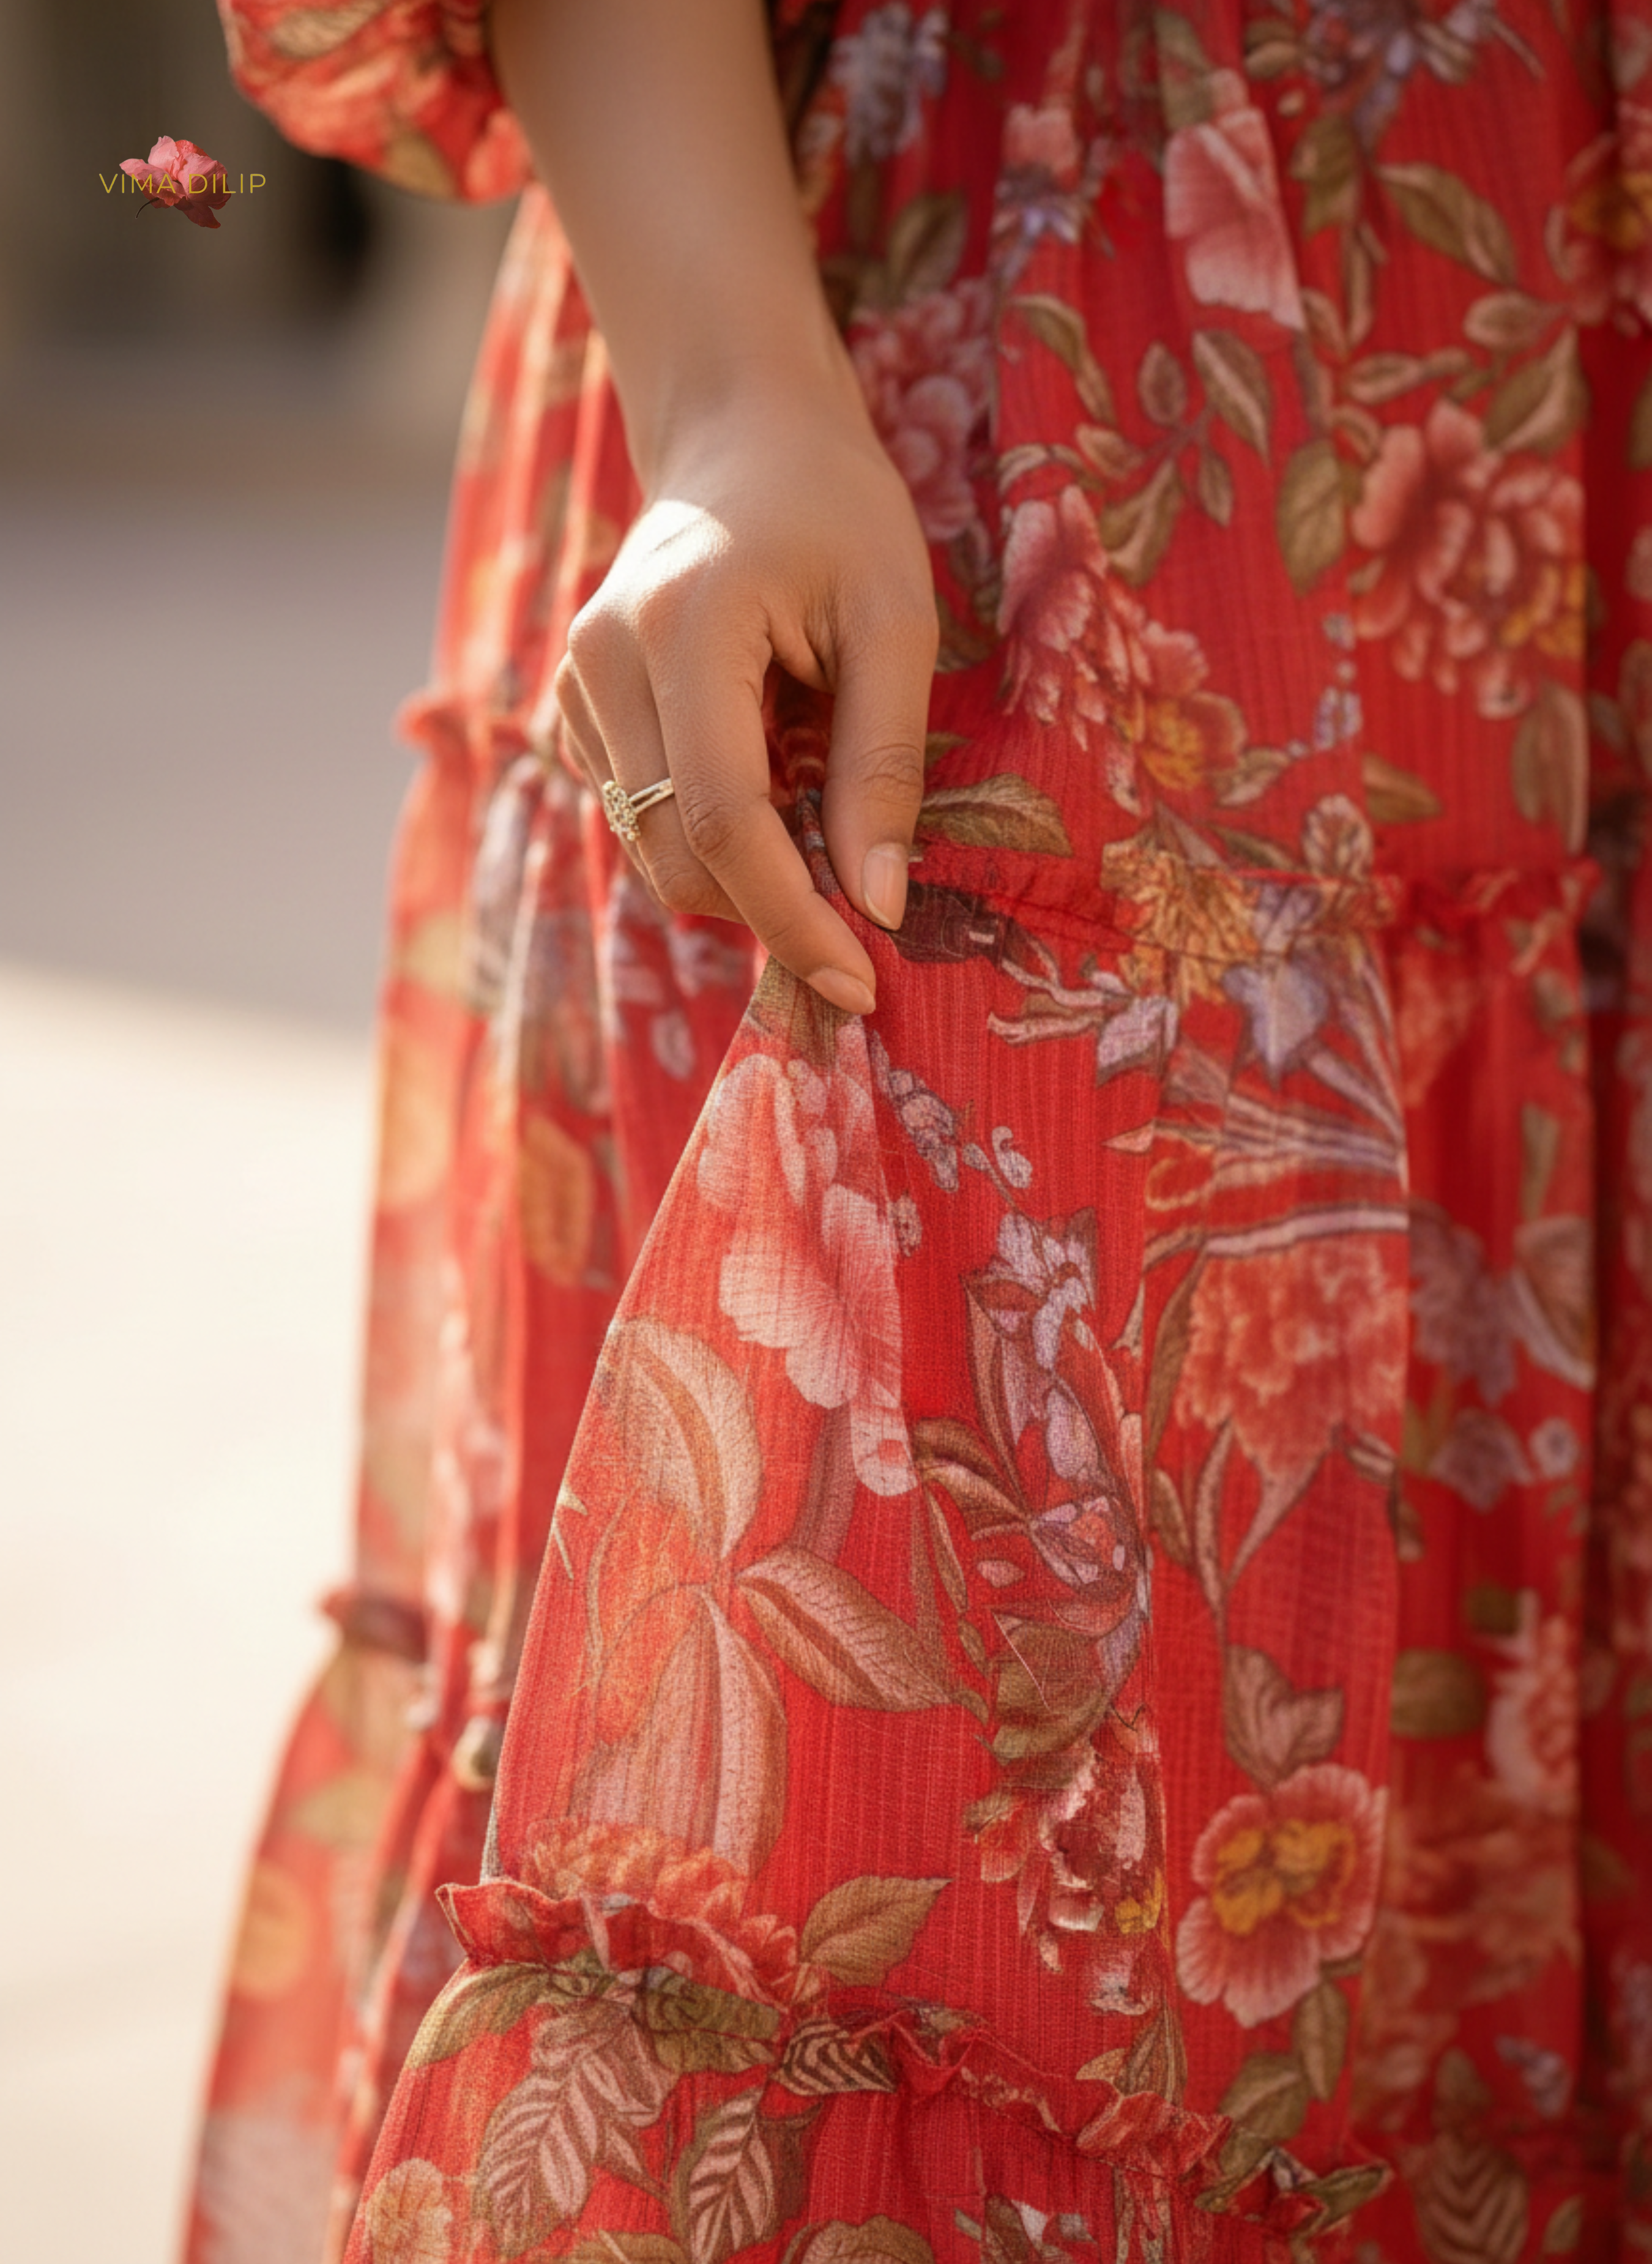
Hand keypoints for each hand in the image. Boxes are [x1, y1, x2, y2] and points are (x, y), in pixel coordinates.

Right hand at [553, 382, 936, 1015]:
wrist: (742, 433)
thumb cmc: (836, 512)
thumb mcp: (896, 621)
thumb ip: (883, 764)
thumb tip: (879, 903)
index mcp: (685, 628)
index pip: (724, 820)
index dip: (791, 917)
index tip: (859, 980)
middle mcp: (603, 660)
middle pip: (674, 851)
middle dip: (767, 912)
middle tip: (857, 931)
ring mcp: (574, 683)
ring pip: (649, 845)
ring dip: (738, 876)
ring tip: (820, 832)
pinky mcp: (574, 704)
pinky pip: (636, 813)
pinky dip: (705, 836)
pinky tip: (764, 785)